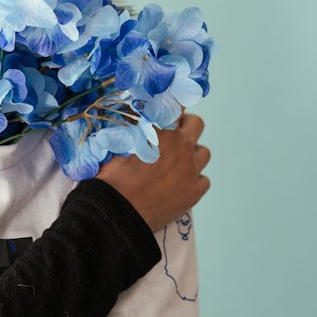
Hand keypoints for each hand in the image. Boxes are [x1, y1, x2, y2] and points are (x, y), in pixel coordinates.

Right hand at [96, 112, 210, 231]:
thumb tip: (135, 120)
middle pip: (197, 124)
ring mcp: (191, 169)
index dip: (172, 105)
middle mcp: (181, 145)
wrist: (118, 212)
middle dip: (186, 127)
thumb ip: (133, 129)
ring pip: (204, 152)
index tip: (168, 109)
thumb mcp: (117, 145)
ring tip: (177, 163)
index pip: (176, 103)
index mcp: (161, 129)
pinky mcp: (194, 191)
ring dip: (192, 154)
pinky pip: (204, 179)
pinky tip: (180, 184)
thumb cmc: (112, 178)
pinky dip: (194, 179)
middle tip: (173, 136)